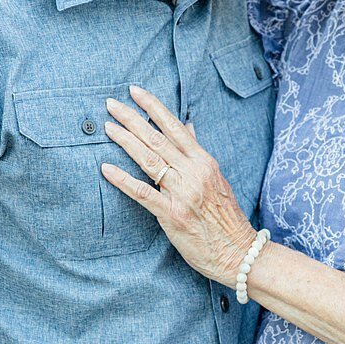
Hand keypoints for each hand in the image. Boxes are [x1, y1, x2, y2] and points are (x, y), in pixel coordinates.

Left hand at [102, 87, 255, 285]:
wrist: (238, 252)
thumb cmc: (225, 219)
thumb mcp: (216, 180)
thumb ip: (197, 153)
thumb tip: (188, 126)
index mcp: (204, 162)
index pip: (175, 126)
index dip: (153, 107)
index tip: (135, 91)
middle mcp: (194, 173)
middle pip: (157, 139)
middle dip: (131, 118)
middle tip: (110, 104)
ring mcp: (183, 193)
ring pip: (149, 160)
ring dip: (125, 141)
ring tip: (107, 128)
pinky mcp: (172, 215)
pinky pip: (142, 193)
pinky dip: (123, 180)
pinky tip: (106, 169)